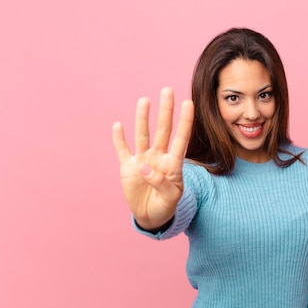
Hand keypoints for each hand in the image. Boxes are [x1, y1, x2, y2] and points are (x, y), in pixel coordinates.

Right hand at [112, 87, 193, 229]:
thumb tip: (144, 167)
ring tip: (145, 100)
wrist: (151, 216)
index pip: (181, 138)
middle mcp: (158, 157)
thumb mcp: (170, 198)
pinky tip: (118, 125)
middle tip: (167, 90)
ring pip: (143, 135)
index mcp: (173, 163)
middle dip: (165, 110)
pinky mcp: (127, 167)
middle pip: (162, 130)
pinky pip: (122, 150)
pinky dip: (119, 138)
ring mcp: (142, 160)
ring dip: (142, 118)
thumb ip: (161, 183)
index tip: (189, 103)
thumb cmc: (166, 206)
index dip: (185, 121)